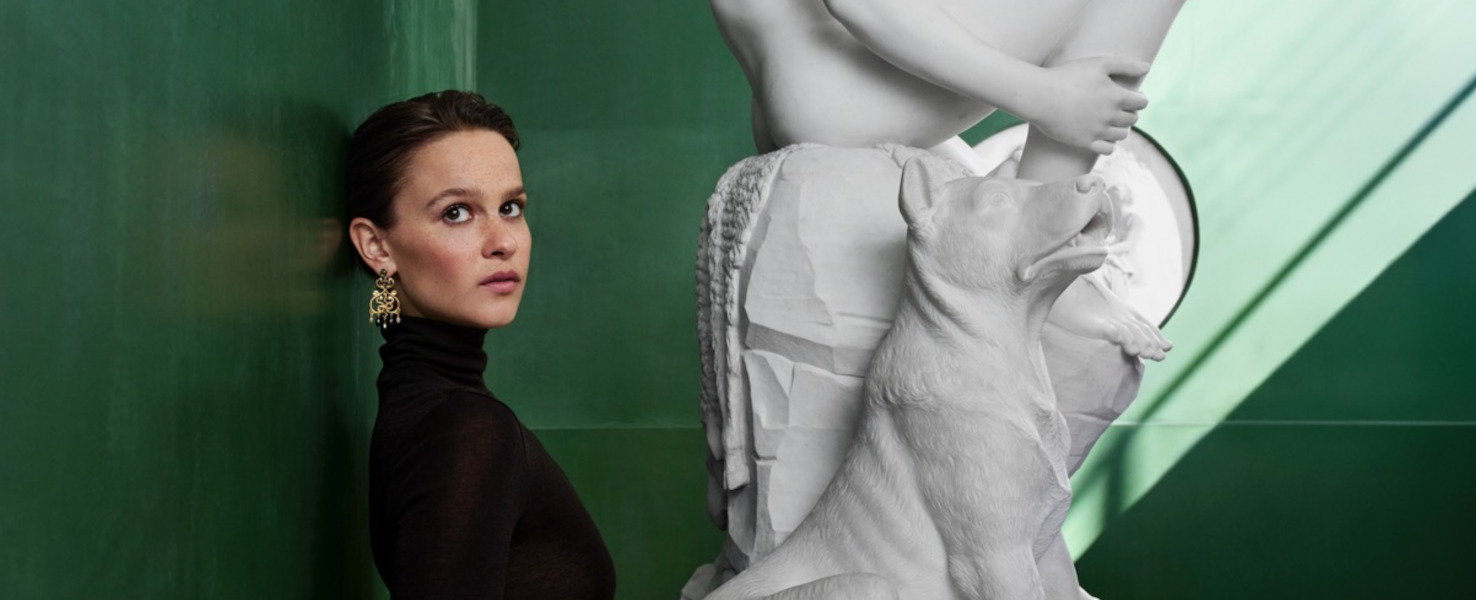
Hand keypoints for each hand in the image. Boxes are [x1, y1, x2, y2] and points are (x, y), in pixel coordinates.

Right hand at [1023, 56, 1149, 154]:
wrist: (1040, 96)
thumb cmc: (1067, 76)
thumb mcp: (1098, 63)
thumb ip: (1125, 65)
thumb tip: (1147, 67)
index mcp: (1116, 97)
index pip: (1141, 103)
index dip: (1138, 98)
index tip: (1131, 96)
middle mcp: (1110, 116)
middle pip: (1132, 119)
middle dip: (1129, 113)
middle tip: (1118, 107)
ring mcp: (1097, 131)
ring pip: (1122, 135)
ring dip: (1120, 128)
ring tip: (1110, 120)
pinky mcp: (1084, 142)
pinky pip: (1108, 149)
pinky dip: (1110, 144)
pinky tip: (1102, 135)